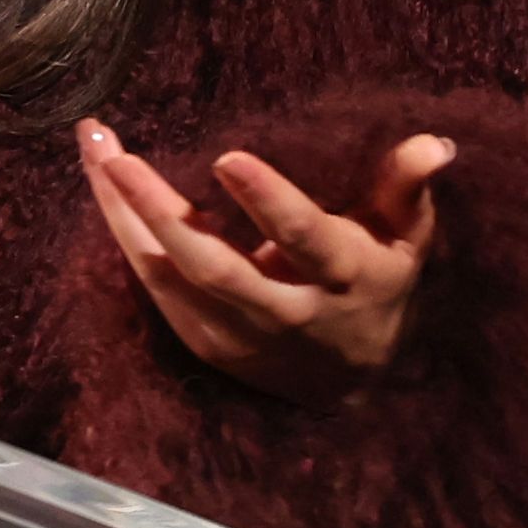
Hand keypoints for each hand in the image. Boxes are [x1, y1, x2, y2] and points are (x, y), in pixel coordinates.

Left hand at [75, 119, 451, 399]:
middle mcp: (284, 313)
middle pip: (214, 266)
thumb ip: (408, 189)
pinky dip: (124, 236)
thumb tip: (433, 143)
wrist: (351, 385)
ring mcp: (237, 334)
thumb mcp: (406, 240)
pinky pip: (154, 288)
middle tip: (117, 156)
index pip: (302, 238)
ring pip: (168, 277)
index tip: (227, 157)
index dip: (267, 202)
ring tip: (95, 150)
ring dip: (124, 215)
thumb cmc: (378, 285)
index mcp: (341, 277)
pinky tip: (102, 186)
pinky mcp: (204, 343)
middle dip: (159, 211)